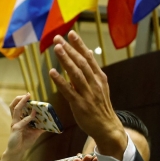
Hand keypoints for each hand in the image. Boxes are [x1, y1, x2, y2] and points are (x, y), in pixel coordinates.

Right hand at [5, 94, 44, 154]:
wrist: (17, 151)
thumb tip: (50, 123)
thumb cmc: (24, 142)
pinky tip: (34, 114)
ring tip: (28, 97)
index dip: (22, 101)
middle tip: (28, 94)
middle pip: (14, 105)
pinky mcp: (16, 129)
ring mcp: (15, 124)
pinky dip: (29, 117)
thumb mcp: (34, 133)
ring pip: (16, 109)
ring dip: (22, 102)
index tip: (29, 96)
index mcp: (18, 120)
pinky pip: (23, 121)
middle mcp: (15, 120)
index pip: (18, 107)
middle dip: (20, 98)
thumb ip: (40, 127)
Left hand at [50, 31, 126, 158]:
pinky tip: (52, 72)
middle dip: (69, 49)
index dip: (79, 45)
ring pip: (76, 73)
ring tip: (57, 48)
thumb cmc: (101, 106)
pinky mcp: (80, 104)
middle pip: (81, 62)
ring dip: (66, 60)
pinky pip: (69, 90)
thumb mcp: (101, 87)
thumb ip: (92, 72)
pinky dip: (60, 81)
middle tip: (58, 38)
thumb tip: (86, 54)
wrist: (107, 127)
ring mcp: (88, 94)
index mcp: (99, 78)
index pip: (88, 58)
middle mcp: (94, 83)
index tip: (71, 33)